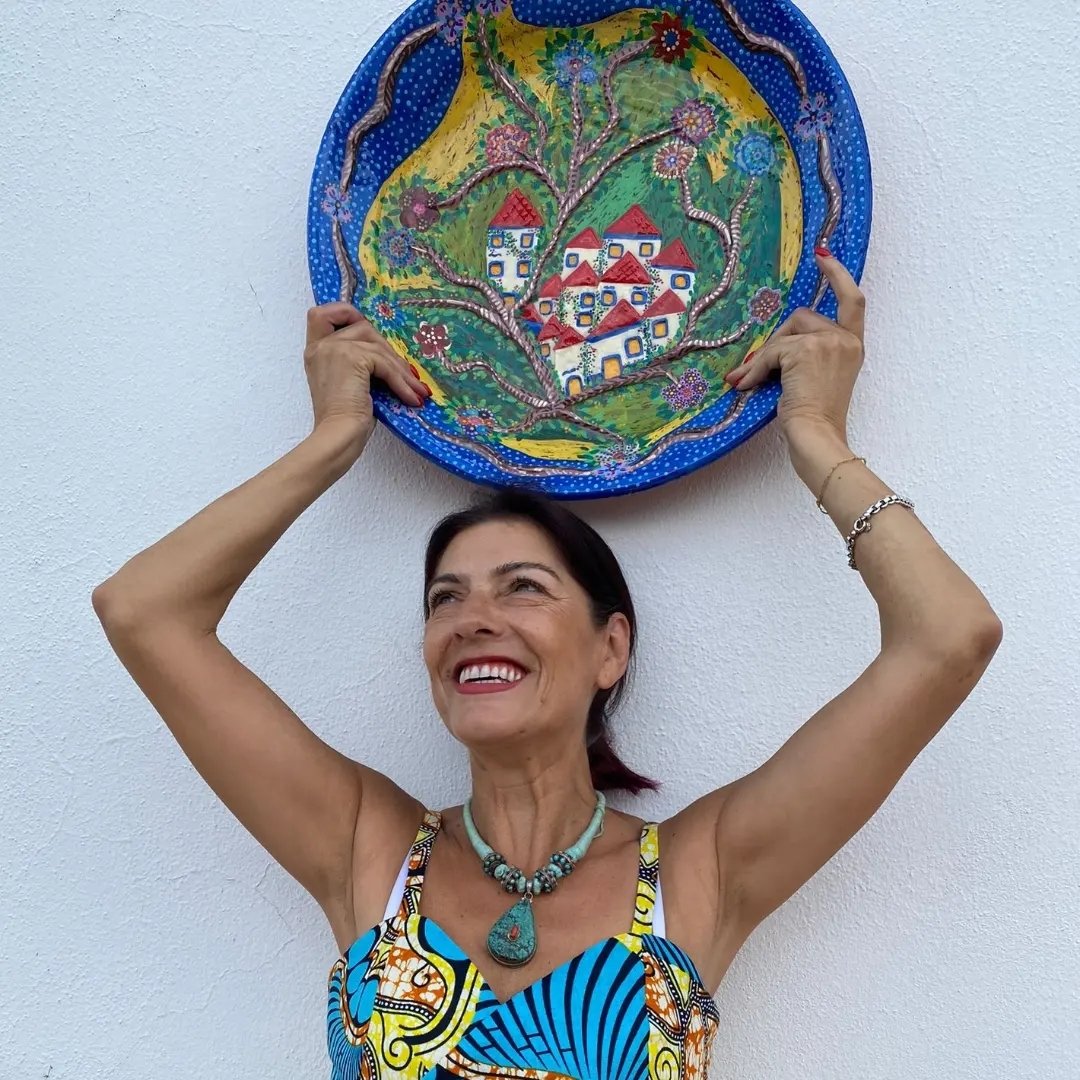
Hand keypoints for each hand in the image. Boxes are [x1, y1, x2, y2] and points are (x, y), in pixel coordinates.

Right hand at [303, 302, 430, 449]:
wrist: (339, 436)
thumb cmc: (345, 420)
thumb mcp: (349, 383)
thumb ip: (359, 363)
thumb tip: (391, 357)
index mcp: (316, 351)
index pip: (323, 313)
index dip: (346, 313)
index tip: (369, 332)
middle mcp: (321, 346)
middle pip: (363, 327)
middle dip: (389, 352)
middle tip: (408, 377)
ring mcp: (334, 349)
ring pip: (378, 346)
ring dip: (401, 370)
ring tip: (415, 391)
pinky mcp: (351, 358)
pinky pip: (385, 363)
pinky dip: (401, 381)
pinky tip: (411, 397)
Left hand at [724, 250, 865, 442]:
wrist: (817, 436)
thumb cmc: (816, 419)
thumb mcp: (817, 380)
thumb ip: (806, 357)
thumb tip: (762, 354)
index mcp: (852, 346)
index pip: (853, 301)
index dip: (838, 276)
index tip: (822, 256)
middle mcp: (845, 340)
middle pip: (802, 318)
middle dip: (778, 341)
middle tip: (758, 370)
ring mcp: (828, 342)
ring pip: (784, 333)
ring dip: (766, 357)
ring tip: (753, 382)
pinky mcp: (806, 350)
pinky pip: (772, 351)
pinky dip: (756, 369)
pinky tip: (748, 386)